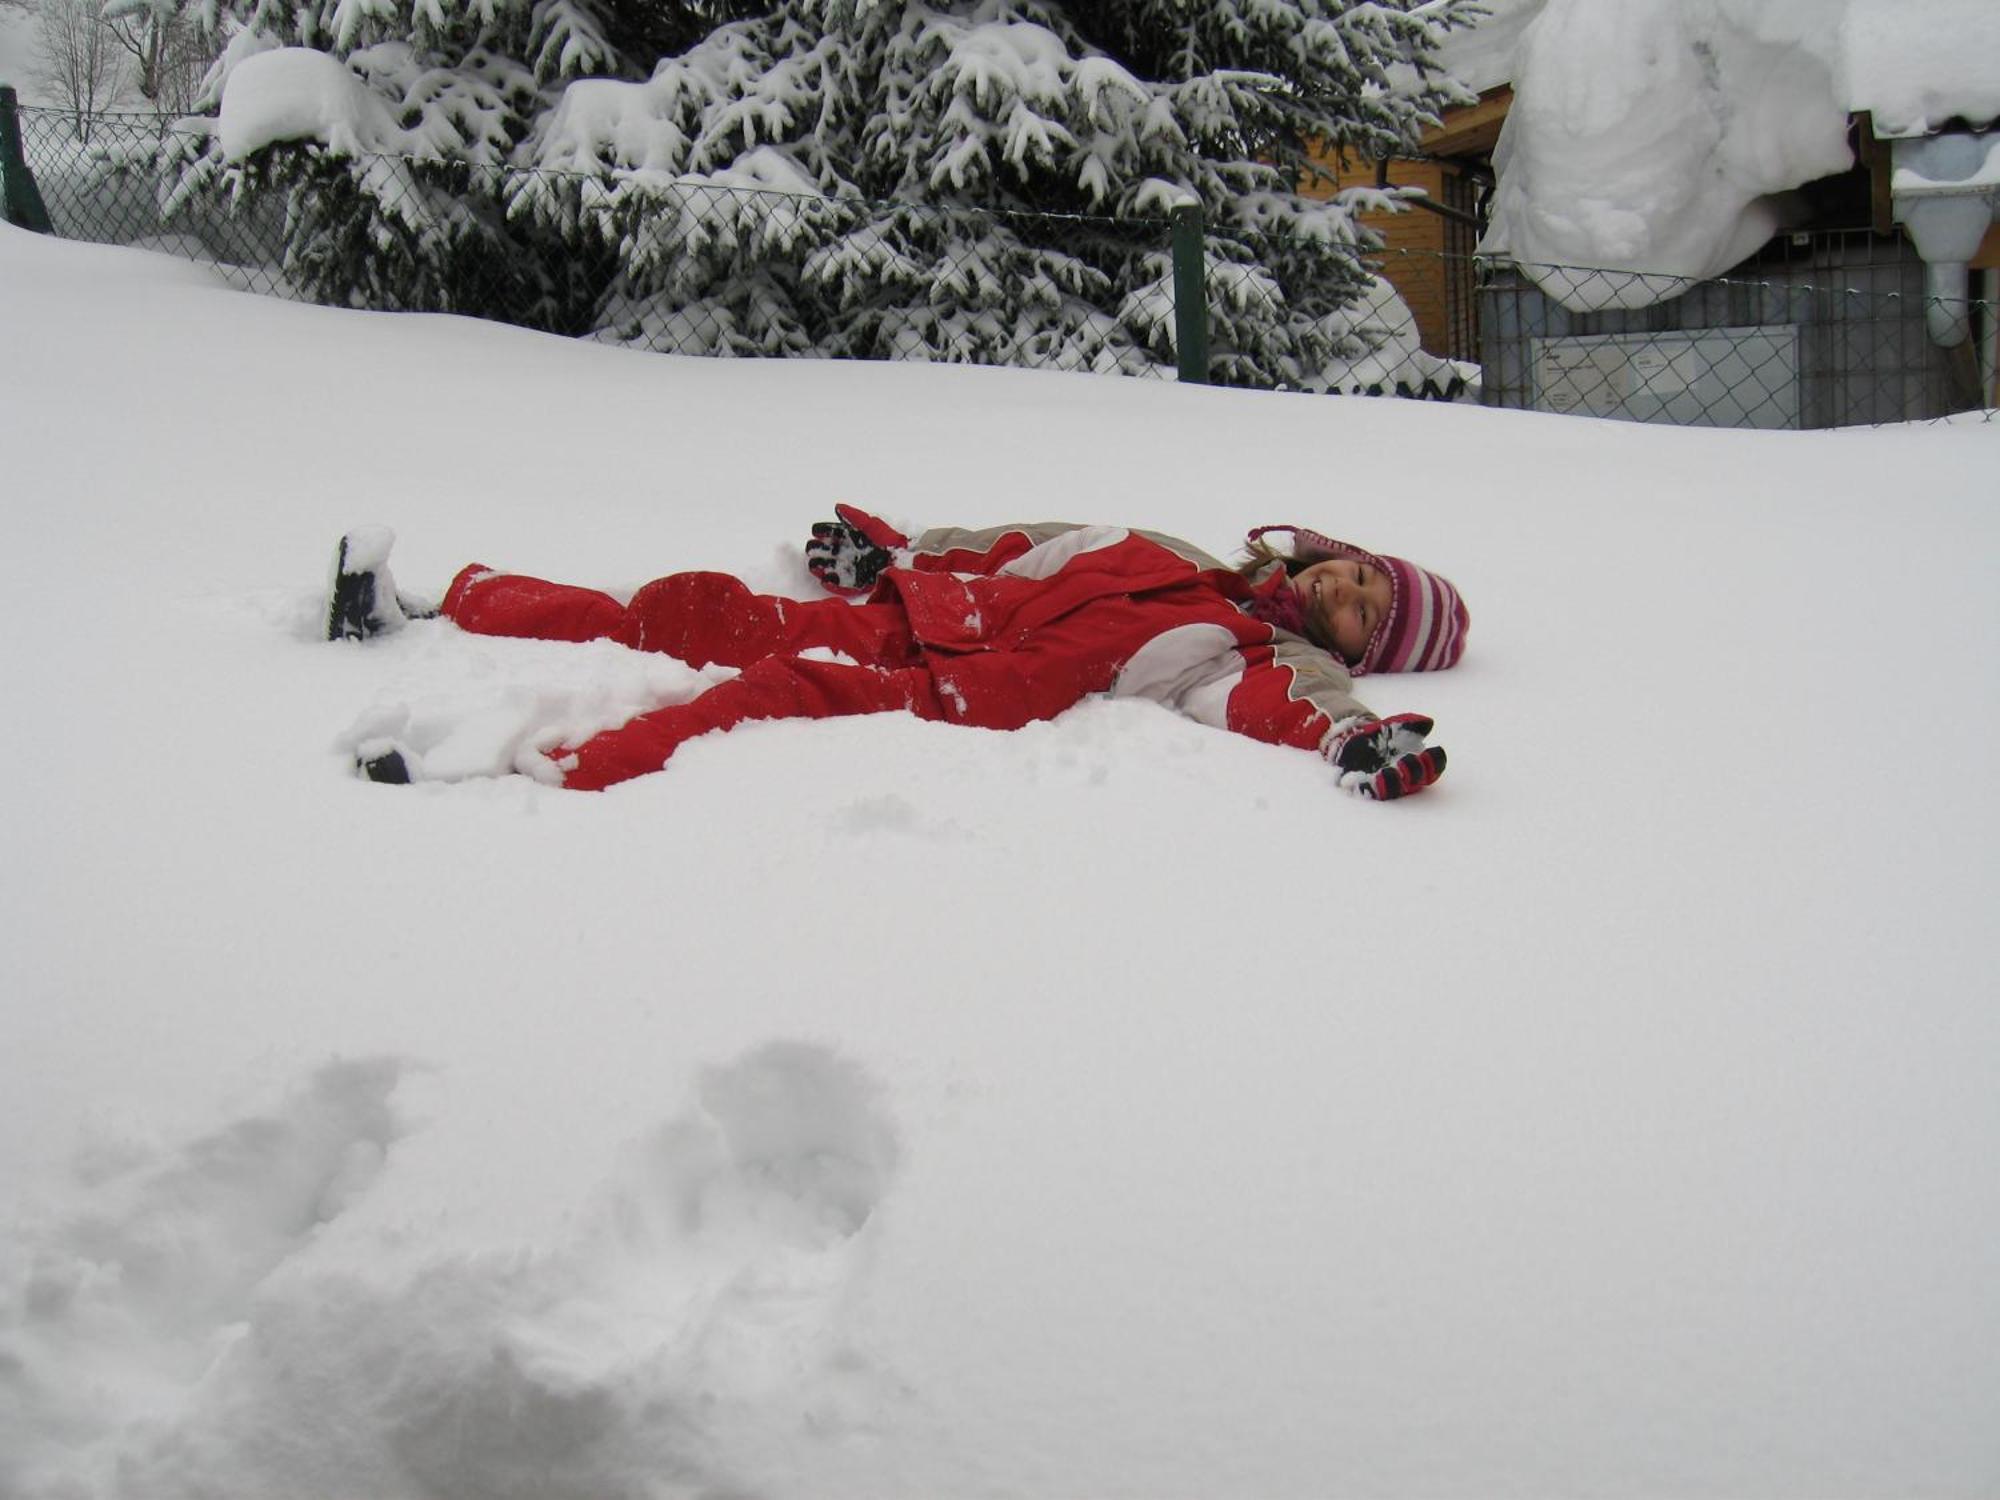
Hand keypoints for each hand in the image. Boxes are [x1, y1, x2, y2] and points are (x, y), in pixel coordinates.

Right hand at [805, 504, 908, 594]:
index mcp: (850, 537)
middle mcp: (848, 553)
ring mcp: (851, 568)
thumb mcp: (873, 525)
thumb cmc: (890, 541)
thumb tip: (837, 507)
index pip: (829, 533)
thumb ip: (855, 516)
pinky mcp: (857, 583)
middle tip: (813, 550)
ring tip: (815, 566)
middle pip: (824, 551)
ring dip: (820, 567)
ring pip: (829, 568)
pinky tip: (826, 580)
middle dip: (816, 550)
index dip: (821, 531)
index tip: (817, 531)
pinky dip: (832, 583)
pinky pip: (841, 585)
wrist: (905, 561)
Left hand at [1328, 714, 1446, 799]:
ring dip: (1392, 782)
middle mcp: (1405, 778)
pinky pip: (1369, 792)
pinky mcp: (1366, 786)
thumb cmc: (1383, 734)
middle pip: (1416, 780)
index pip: (1433, 768)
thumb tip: (1428, 722)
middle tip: (1407, 760)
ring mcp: (1386, 784)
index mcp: (1417, 764)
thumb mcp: (1397, 724)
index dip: (1435, 761)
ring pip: (1394, 790)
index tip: (1432, 750)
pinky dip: (1368, 787)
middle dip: (1414, 770)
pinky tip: (1367, 779)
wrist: (1355, 737)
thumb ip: (1412, 722)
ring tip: (1387, 772)